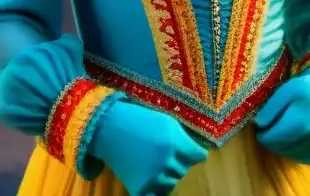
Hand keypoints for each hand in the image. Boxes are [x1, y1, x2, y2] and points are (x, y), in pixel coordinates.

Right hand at [87, 100, 206, 194]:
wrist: (110, 129)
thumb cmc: (140, 121)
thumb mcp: (167, 123)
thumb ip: (183, 140)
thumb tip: (198, 155)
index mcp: (175, 143)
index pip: (199, 157)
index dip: (193, 153)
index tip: (187, 150)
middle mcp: (167, 162)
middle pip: (184, 170)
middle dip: (177, 162)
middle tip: (162, 153)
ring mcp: (153, 178)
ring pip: (172, 184)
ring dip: (166, 176)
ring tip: (152, 163)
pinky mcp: (139, 189)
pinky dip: (154, 190)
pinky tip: (149, 179)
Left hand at [254, 71, 309, 163]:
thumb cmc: (307, 90)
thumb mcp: (287, 91)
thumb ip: (270, 109)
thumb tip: (257, 125)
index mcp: (301, 123)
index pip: (269, 138)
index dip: (261, 129)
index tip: (265, 117)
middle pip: (275, 147)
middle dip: (270, 135)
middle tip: (275, 119)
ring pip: (283, 152)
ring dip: (279, 141)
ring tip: (286, 124)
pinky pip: (293, 156)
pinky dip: (288, 147)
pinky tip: (292, 133)